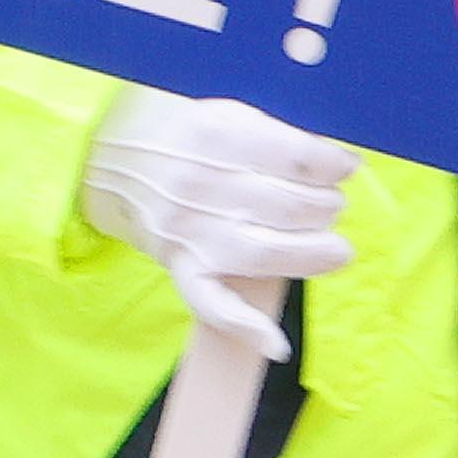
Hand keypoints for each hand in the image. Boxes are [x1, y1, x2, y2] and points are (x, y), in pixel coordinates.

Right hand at [79, 92, 353, 357]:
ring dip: (314, 253)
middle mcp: (205, 185)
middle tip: (329, 205)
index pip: (300, 158)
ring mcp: (191, 231)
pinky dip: (245, 327)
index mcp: (221, 135)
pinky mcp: (180, 266)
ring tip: (334, 249)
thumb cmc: (186, 136)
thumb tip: (337, 165)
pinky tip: (276, 343)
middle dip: (327, 207)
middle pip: (293, 207)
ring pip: (268, 253)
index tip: (346, 168)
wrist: (111, 158)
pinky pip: (212, 304)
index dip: (335, 166)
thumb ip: (278, 137)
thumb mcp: (228, 114)